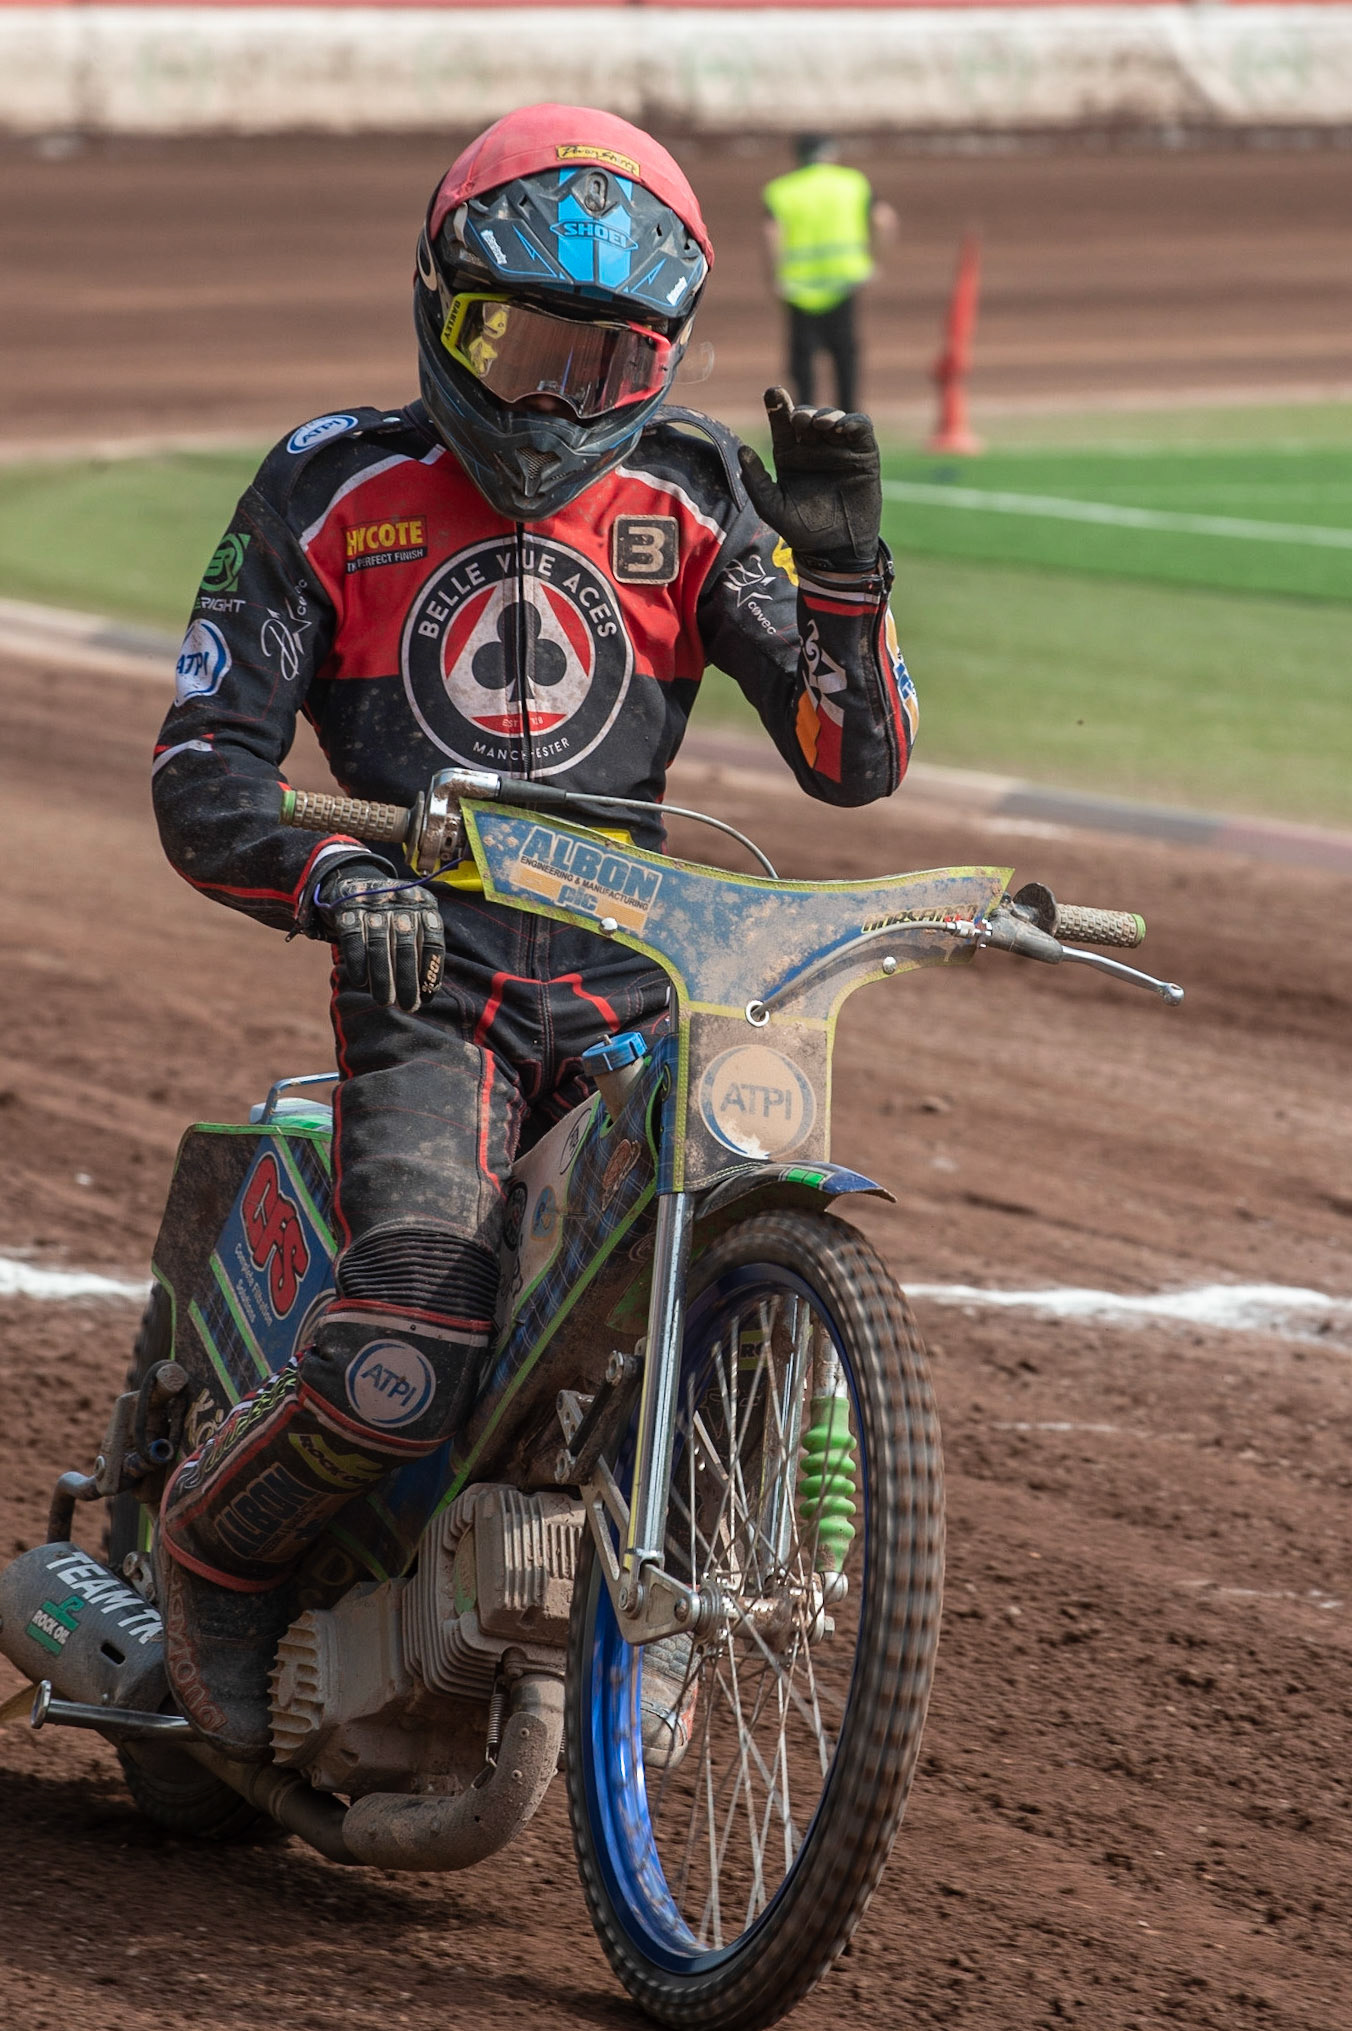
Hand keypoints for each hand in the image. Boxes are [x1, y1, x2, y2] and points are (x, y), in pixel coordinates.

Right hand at [316, 858, 444, 1011]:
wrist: (353, 881)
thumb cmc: (391, 914)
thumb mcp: (413, 919)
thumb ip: (422, 946)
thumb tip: (427, 991)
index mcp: (424, 903)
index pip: (433, 938)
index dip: (431, 970)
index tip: (428, 996)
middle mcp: (400, 899)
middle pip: (406, 945)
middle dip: (407, 980)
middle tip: (408, 1006)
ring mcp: (372, 901)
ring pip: (379, 944)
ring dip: (382, 977)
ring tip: (385, 1002)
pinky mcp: (347, 907)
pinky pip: (353, 937)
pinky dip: (357, 961)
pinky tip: (361, 982)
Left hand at [737, 388, 881, 572]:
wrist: (836, 549)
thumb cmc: (802, 530)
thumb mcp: (772, 508)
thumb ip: (756, 481)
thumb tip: (742, 450)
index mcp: (789, 455)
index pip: (782, 424)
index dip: (777, 406)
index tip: (773, 394)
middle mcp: (813, 448)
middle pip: (807, 416)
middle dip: (803, 413)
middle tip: (801, 421)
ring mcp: (839, 448)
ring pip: (833, 417)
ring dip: (826, 414)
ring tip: (821, 424)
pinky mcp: (863, 453)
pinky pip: (860, 427)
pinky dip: (853, 421)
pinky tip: (843, 427)